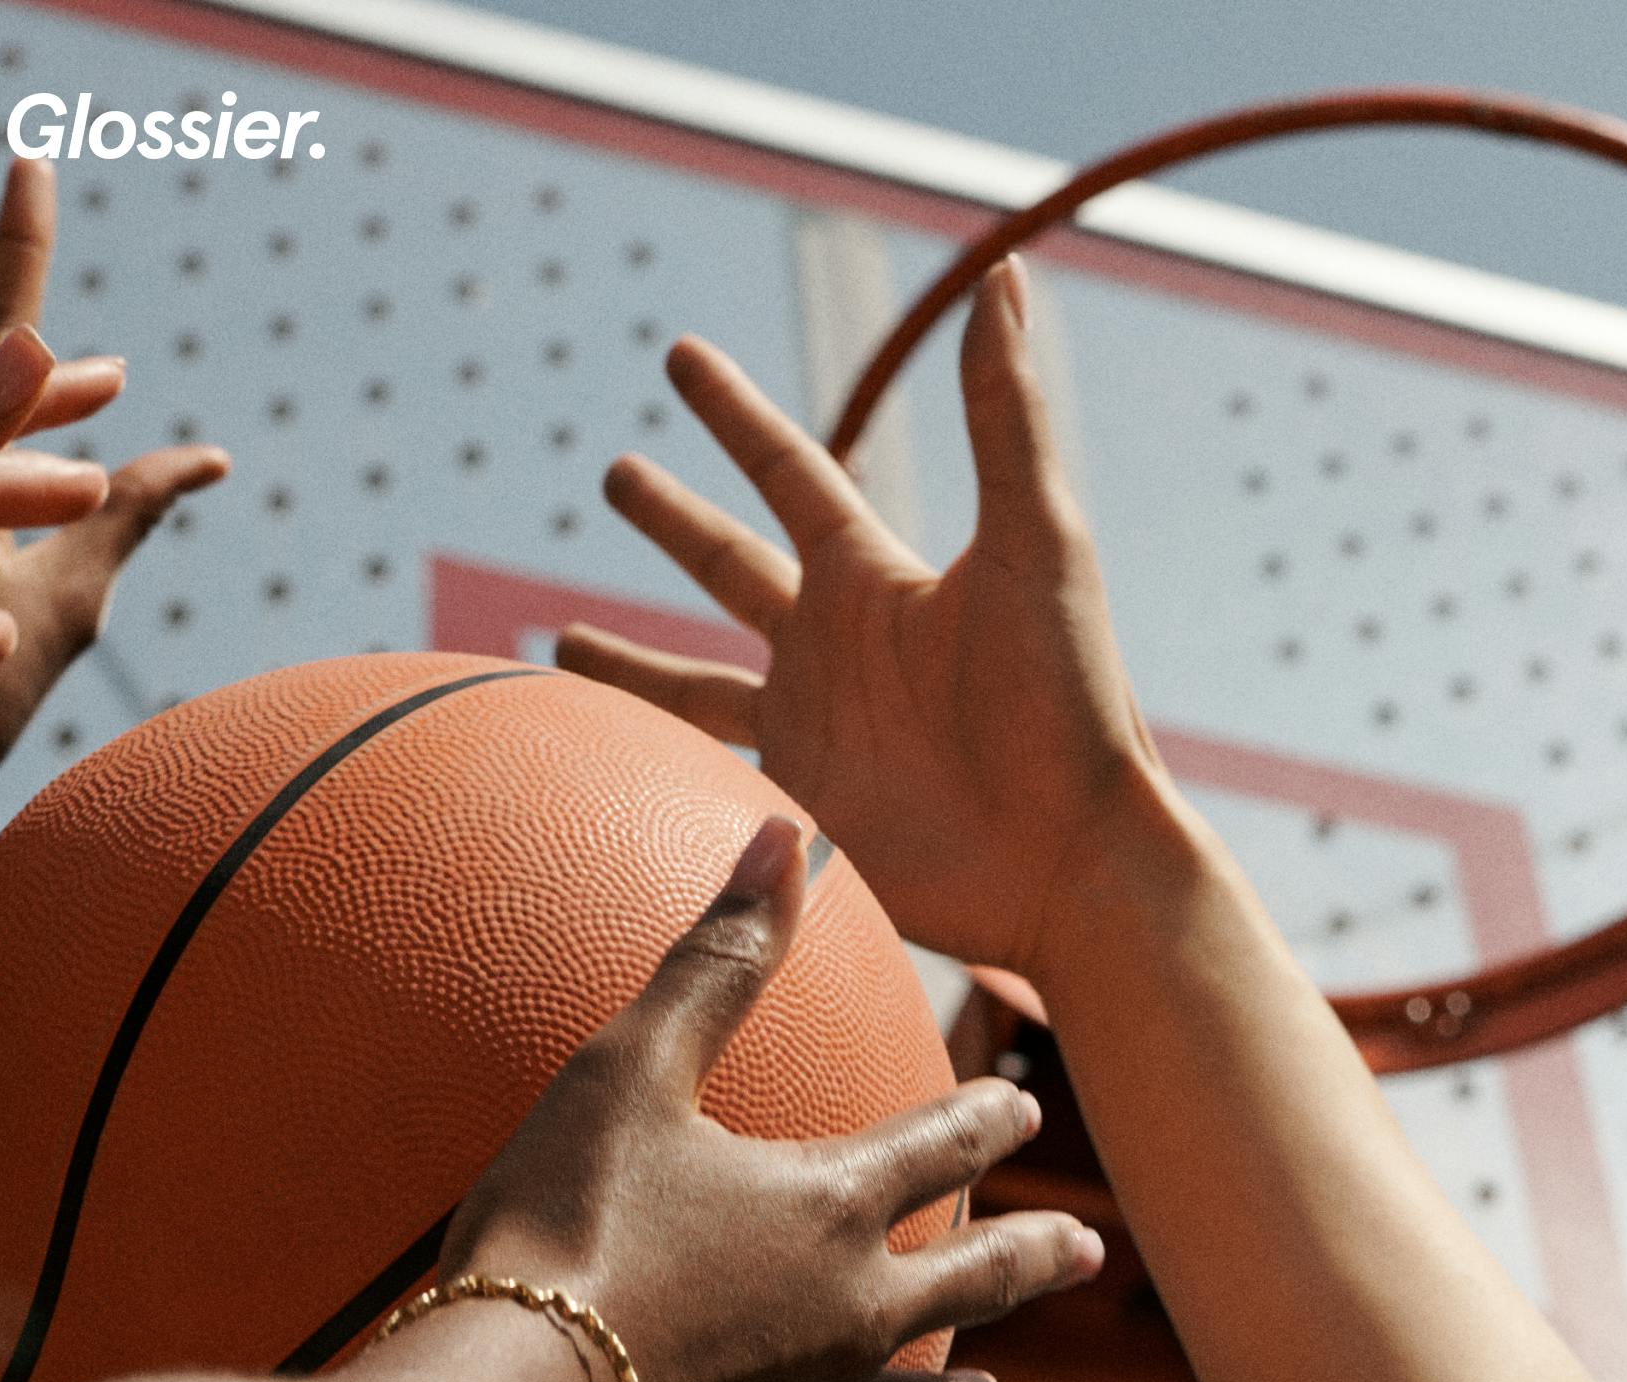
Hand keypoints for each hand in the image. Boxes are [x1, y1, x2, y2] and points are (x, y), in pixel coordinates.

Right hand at [443, 816, 1103, 1381]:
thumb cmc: (560, 1230)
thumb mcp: (629, 1070)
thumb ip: (714, 960)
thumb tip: (787, 834)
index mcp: (832, 1209)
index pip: (941, 1146)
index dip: (985, 1114)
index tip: (1024, 1098)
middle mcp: (851, 1322)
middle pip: (972, 1286)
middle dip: (1034, 1259)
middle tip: (1090, 1249)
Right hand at [566, 258, 1161, 978]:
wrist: (1068, 859)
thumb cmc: (1068, 700)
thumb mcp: (1036, 541)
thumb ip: (1005, 414)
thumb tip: (1004, 276)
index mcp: (873, 576)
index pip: (784, 471)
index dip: (731, 413)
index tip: (680, 357)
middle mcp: (833, 648)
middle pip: (725, 565)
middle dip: (671, 520)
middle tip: (614, 472)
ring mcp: (811, 733)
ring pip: (690, 685)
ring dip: (628, 665)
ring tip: (558, 646)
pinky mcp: (796, 816)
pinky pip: (696, 776)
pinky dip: (644, 762)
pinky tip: (591, 758)